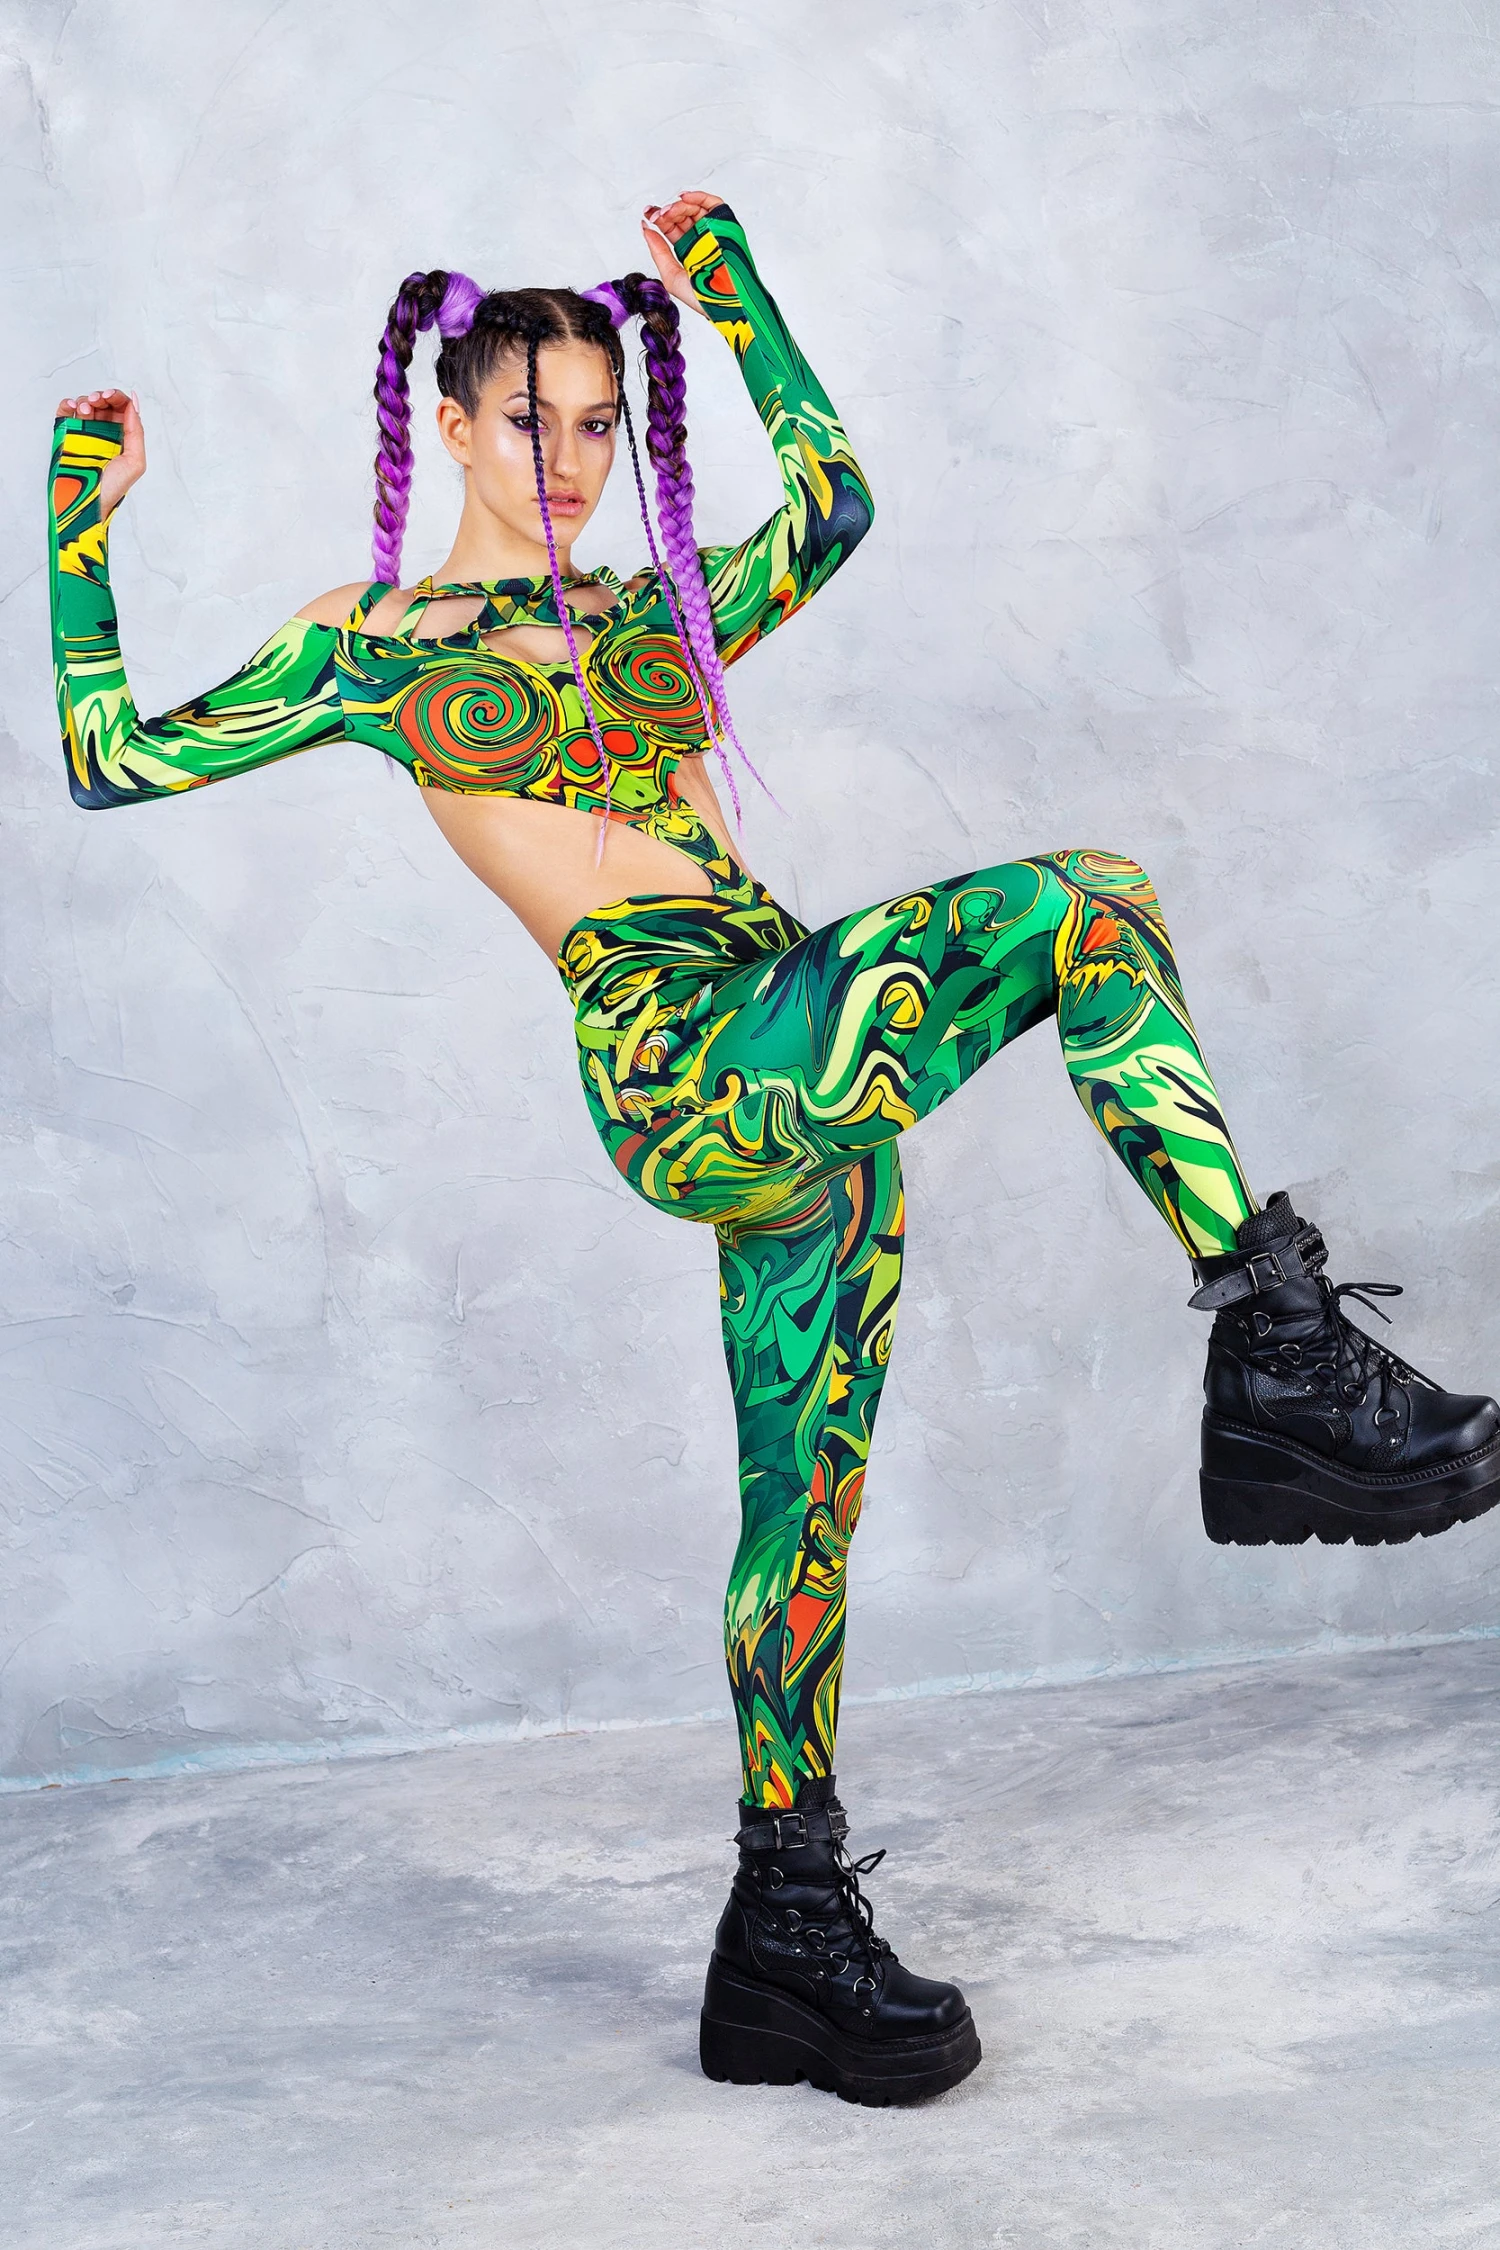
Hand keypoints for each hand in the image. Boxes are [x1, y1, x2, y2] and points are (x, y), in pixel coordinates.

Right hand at [54, 386, 144, 517]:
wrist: (86, 503)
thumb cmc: (111, 488)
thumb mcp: (135, 462)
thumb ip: (137, 432)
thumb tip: (134, 405)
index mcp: (122, 437)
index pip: (122, 409)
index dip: (117, 398)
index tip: (109, 397)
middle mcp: (104, 433)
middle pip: (103, 403)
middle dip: (100, 397)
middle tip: (96, 401)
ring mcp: (85, 433)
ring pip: (85, 405)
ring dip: (85, 401)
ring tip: (85, 412)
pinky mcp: (67, 436)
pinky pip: (66, 413)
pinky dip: (67, 405)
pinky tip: (72, 408)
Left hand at [640, 190, 722, 318]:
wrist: (724, 305)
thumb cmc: (703, 298)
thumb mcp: (671, 276)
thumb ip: (658, 251)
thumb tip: (646, 229)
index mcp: (687, 249)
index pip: (672, 227)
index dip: (659, 218)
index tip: (648, 214)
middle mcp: (700, 238)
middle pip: (682, 215)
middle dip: (668, 211)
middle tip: (658, 215)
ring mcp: (713, 231)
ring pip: (695, 208)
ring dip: (680, 205)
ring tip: (670, 211)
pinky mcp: (726, 225)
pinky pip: (713, 204)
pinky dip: (699, 197)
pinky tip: (684, 198)